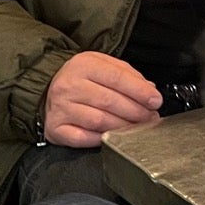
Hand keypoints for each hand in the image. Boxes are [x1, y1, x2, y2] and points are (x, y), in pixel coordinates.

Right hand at [42, 52, 161, 147]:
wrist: (48, 89)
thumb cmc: (83, 78)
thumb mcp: (104, 65)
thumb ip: (128, 75)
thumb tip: (150, 90)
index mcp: (83, 65)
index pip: (117, 78)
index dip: (140, 91)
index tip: (156, 101)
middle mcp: (68, 86)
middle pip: (110, 101)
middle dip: (136, 111)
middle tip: (150, 116)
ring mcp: (60, 108)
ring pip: (99, 121)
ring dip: (124, 126)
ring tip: (138, 126)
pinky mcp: (55, 128)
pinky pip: (83, 138)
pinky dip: (102, 139)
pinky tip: (114, 136)